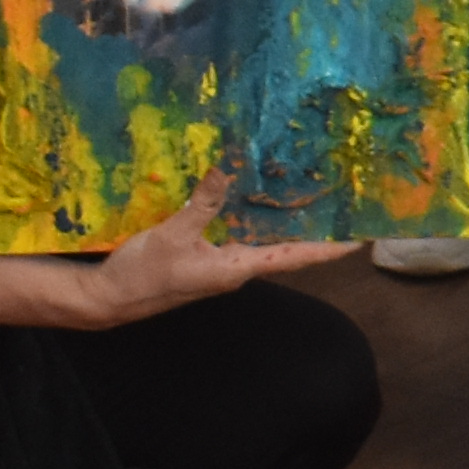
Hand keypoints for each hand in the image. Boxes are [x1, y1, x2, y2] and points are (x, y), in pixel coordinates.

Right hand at [94, 181, 363, 322]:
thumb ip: (202, 204)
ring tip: (309, 198)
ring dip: (283, 224)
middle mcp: (236, 269)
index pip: (294, 257)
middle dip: (313, 231)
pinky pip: (238, 237)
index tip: (359, 241)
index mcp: (237, 268)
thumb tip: (226, 170)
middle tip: (340, 208)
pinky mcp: (204, 259)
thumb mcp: (173, 235)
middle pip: (286, 249)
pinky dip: (251, 220)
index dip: (328, 249)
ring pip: (262, 242)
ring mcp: (220, 265)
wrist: (109, 299)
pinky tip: (253, 200)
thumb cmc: (144, 274)